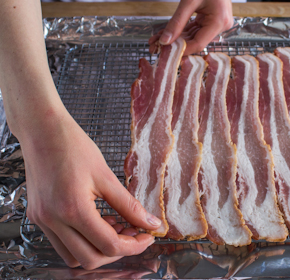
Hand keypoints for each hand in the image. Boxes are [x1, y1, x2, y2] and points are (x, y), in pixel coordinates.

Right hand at [24, 109, 160, 269]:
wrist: (42, 130)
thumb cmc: (73, 146)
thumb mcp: (106, 176)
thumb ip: (129, 205)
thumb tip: (150, 222)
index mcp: (73, 209)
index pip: (109, 245)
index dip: (134, 246)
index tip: (148, 236)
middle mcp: (53, 221)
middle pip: (90, 258)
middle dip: (118, 251)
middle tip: (135, 233)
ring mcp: (43, 221)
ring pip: (73, 256)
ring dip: (99, 248)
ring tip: (117, 225)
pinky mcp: (39, 217)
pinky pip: (62, 243)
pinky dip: (83, 240)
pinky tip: (99, 221)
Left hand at [148, 0, 233, 54]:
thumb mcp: (188, 0)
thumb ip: (177, 22)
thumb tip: (165, 40)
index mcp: (219, 22)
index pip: (198, 43)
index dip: (181, 49)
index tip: (164, 52)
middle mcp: (221, 25)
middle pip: (195, 41)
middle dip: (175, 44)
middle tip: (155, 47)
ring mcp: (216, 23)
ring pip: (193, 36)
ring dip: (175, 38)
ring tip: (156, 40)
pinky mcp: (211, 19)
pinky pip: (194, 28)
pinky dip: (181, 30)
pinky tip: (166, 33)